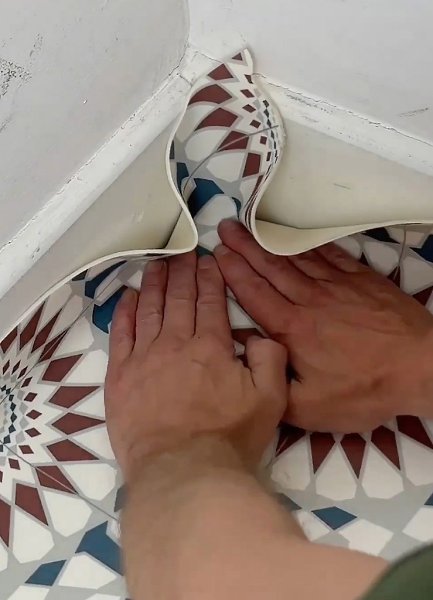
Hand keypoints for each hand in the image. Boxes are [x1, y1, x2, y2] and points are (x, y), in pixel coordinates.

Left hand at [105, 252, 286, 479]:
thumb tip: (260, 335)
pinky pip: (122, 334)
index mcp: (211, 346)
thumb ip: (271, 359)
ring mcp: (144, 358)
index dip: (210, 278)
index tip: (208, 259)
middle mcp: (175, 343)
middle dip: (183, 272)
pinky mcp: (120, 376)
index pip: (210, 302)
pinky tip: (130, 296)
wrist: (182, 472)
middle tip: (183, 252)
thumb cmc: (229, 438)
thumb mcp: (270, 400)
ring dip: (155, 284)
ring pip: (150, 309)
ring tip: (158, 264)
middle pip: (179, 299)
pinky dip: (126, 311)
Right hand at [215, 220, 432, 432]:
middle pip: (269, 268)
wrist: (421, 368)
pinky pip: (328, 254)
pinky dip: (307, 244)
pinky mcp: (361, 279)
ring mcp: (336, 285)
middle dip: (243, 247)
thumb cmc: (365, 390)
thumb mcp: (310, 408)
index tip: (216, 254)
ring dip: (268, 241)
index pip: (254, 293)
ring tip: (248, 226)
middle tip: (224, 228)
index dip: (233, 272)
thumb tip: (246, 356)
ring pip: (294, 258)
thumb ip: (271, 383)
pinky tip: (295, 236)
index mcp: (292, 329)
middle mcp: (309, 300)